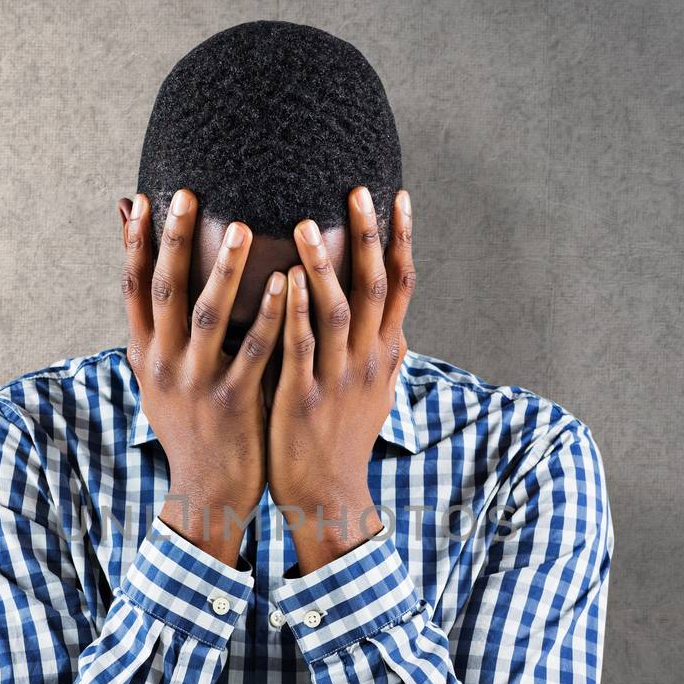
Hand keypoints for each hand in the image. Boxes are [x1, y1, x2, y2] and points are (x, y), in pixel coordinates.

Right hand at [121, 186, 287, 566]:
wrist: (207, 491)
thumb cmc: (192, 427)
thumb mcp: (160, 380)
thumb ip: (156, 332)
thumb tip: (142, 286)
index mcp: (146, 356)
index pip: (133, 288)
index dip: (135, 244)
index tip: (142, 200)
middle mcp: (164, 365)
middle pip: (164, 291)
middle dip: (172, 241)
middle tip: (186, 193)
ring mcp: (197, 383)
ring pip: (207, 316)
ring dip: (224, 270)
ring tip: (243, 227)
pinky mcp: (233, 402)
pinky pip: (253, 351)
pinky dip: (268, 316)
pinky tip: (286, 283)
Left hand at [268, 186, 414, 573]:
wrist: (328, 494)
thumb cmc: (344, 442)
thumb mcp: (376, 399)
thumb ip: (385, 361)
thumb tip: (401, 335)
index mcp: (384, 354)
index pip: (401, 285)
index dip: (400, 239)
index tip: (398, 195)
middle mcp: (369, 360)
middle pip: (376, 287)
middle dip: (369, 236)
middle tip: (357, 189)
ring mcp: (339, 379)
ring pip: (338, 312)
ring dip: (323, 266)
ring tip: (303, 223)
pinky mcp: (306, 398)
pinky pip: (302, 348)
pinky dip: (294, 313)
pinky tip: (282, 281)